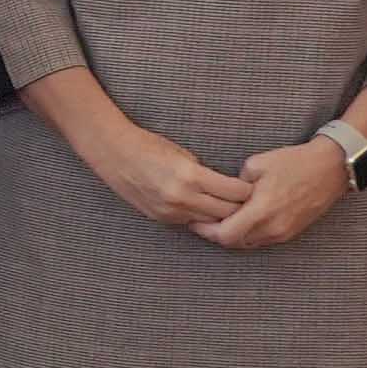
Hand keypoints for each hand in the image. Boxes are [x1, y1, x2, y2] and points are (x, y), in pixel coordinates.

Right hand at [75, 113, 252, 230]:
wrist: (113, 153)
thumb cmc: (148, 145)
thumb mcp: (183, 154)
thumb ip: (204, 174)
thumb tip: (226, 188)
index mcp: (190, 176)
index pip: (234, 192)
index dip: (248, 191)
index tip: (254, 187)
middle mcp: (181, 197)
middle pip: (226, 212)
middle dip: (240, 208)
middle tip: (250, 202)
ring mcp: (170, 211)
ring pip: (210, 222)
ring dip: (220, 216)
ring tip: (230, 208)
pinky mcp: (161, 218)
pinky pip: (190, 222)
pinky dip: (199, 216)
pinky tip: (203, 208)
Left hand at [198, 137, 353, 250]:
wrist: (330, 168)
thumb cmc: (293, 162)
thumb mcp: (256, 164)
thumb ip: (235, 185)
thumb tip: (222, 195)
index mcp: (261, 211)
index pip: (224, 235)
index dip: (205, 230)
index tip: (194, 220)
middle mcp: (272, 228)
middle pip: (233, 242)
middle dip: (215, 233)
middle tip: (202, 220)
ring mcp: (283, 233)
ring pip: (247, 243)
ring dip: (232, 234)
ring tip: (219, 219)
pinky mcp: (291, 232)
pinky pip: (261, 240)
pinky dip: (247, 233)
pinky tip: (240, 219)